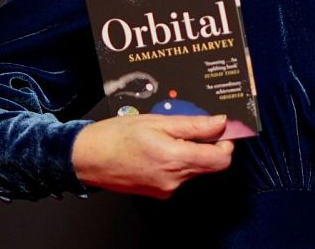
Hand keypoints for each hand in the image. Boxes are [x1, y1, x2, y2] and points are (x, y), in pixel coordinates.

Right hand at [70, 114, 234, 197]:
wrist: (87, 159)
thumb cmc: (117, 136)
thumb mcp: (157, 121)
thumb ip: (193, 125)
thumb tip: (220, 123)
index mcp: (176, 159)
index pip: (221, 159)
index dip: (226, 142)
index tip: (220, 128)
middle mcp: (175, 180)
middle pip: (209, 165)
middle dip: (207, 145)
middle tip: (192, 126)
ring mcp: (166, 189)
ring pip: (194, 170)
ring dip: (190, 153)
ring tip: (167, 136)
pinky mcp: (158, 193)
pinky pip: (179, 176)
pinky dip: (176, 162)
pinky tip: (158, 149)